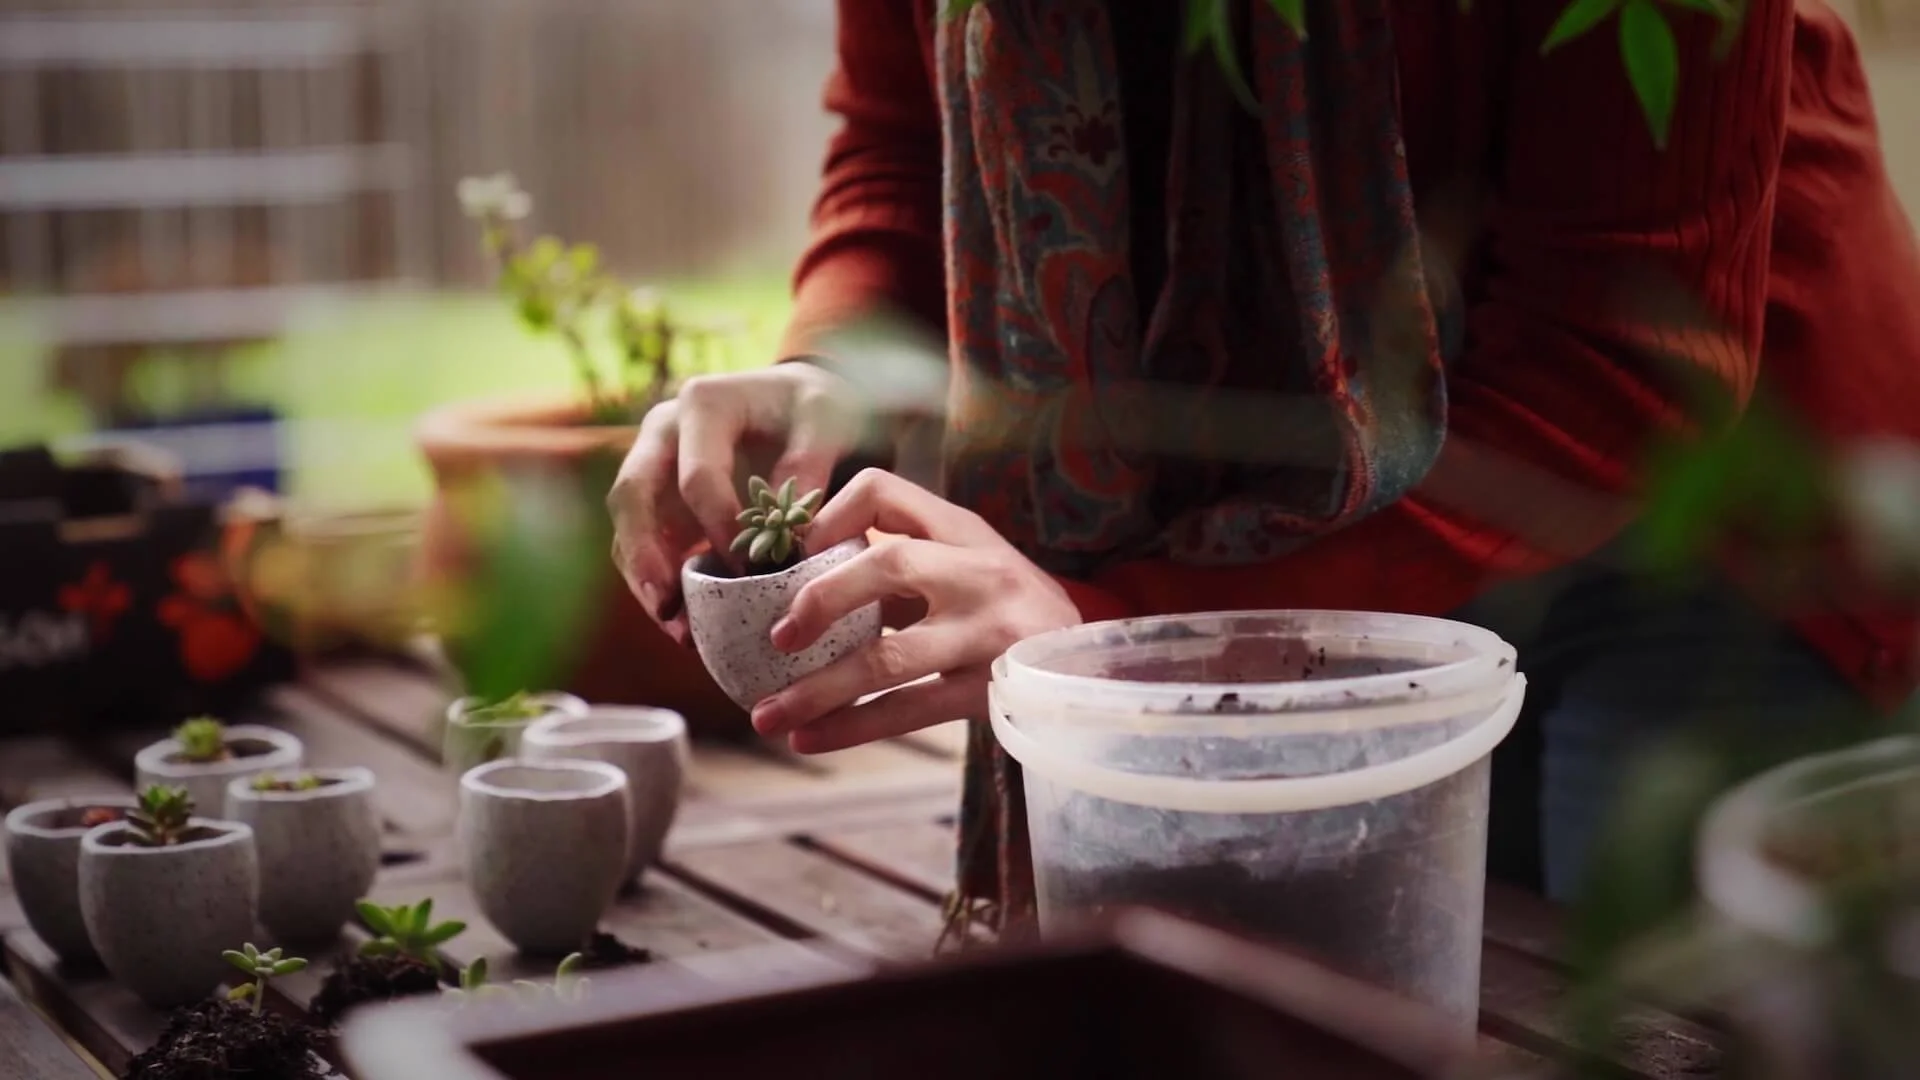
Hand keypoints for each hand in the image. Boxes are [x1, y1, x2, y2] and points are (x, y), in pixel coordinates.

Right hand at [608, 364, 862, 643]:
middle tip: (668, 605)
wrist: (801, 405)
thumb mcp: (826, 423)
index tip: (752, 573)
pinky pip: (643, 547)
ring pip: (626, 526)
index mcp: (703, 404)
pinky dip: (659, 585)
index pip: (696, 476)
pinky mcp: (658, 503)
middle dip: (645, 555)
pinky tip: (685, 625)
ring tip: (678, 631)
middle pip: (632, 496)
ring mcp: (653, 468)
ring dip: (646, 580)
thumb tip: (787, 537)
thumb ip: (808, 468)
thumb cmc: (813, 410)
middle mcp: (664, 433)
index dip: (719, 528)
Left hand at [751, 469, 1081, 753]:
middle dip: (822, 600)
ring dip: (817, 689)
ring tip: (767, 715)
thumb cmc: (1006, 611)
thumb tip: (799, 583)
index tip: (796, 556)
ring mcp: (987, 633)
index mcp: (963, 531)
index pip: (884, 491)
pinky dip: (850, 728)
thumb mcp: (966, 566)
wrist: (1089, 666)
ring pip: (889, 658)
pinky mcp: (989, 690)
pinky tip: (808, 738)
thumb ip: (902, 564)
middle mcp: (979, 573)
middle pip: (890, 564)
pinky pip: (907, 710)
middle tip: (777, 637)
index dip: (830, 517)